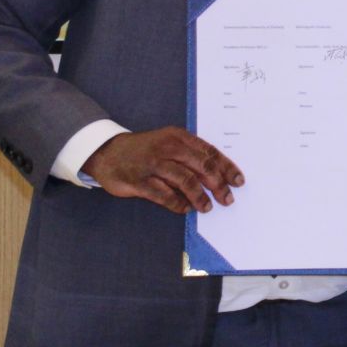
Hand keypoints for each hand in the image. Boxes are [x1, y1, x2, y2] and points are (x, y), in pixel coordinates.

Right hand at [81, 127, 242, 214]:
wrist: (108, 151)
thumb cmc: (145, 149)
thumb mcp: (168, 142)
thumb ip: (189, 154)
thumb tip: (217, 175)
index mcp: (179, 137)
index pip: (209, 153)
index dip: (227, 168)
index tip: (238, 181)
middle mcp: (168, 148)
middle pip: (201, 167)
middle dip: (218, 185)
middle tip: (227, 199)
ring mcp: (154, 165)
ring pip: (185, 181)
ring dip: (199, 197)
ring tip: (207, 207)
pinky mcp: (140, 181)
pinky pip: (164, 195)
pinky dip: (177, 204)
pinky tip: (184, 209)